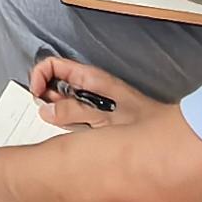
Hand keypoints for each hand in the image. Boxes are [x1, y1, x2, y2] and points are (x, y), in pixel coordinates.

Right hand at [27, 56, 156, 125]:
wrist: (165, 137)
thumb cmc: (144, 124)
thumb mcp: (104, 118)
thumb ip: (74, 113)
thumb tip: (48, 110)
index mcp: (92, 78)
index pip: (53, 65)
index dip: (40, 76)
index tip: (36, 94)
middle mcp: (92, 86)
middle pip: (55, 82)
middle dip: (46, 97)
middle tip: (48, 112)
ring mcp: (94, 99)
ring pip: (63, 100)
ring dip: (57, 111)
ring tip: (65, 124)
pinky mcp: (98, 114)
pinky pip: (74, 114)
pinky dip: (68, 122)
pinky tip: (76, 132)